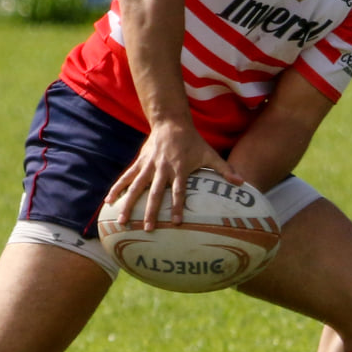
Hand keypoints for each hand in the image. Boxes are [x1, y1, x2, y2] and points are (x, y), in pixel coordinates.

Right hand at [105, 122, 243, 230]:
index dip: (178, 206)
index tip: (177, 223)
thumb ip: (224, 170)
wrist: (171, 122)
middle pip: (156, 193)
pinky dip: (117, 188)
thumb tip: (242, 182)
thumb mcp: (210, 154)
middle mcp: (162, 168)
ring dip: (129, 204)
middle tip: (148, 229)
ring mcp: (148, 166)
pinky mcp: (139, 163)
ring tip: (122, 221)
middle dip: (151, 212)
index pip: (179, 191)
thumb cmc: (193, 141)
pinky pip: (126, 177)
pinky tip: (109, 201)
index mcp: (180, 169)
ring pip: (136, 187)